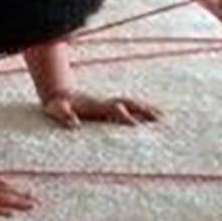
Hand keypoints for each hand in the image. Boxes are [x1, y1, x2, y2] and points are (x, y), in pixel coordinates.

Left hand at [41, 89, 161, 128]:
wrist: (59, 94)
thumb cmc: (58, 105)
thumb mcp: (57, 110)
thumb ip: (64, 116)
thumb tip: (74, 124)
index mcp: (96, 105)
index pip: (115, 110)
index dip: (125, 117)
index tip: (137, 127)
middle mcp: (106, 103)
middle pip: (129, 104)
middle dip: (144, 110)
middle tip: (161, 118)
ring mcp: (109, 104)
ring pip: (132, 104)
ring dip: (147, 109)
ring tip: (164, 118)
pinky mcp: (109, 107)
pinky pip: (130, 108)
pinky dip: (142, 111)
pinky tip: (152, 117)